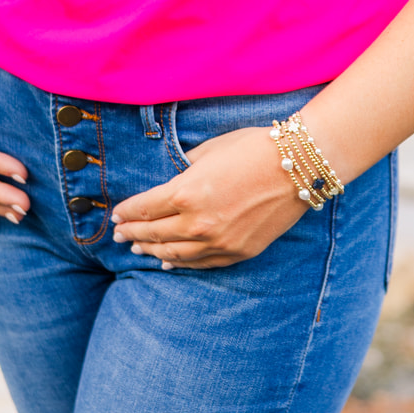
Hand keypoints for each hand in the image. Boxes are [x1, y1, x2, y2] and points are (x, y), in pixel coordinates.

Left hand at [110, 126, 305, 268]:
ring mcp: (219, 242)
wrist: (298, 167)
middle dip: (132, 234)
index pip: (144, 209)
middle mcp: (198, 223)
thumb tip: (172, 181)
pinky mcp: (237, 252)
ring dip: (152, 251)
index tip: (116, 214)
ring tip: (137, 249)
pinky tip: (168, 262)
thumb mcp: (210, 150)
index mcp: (186, 193)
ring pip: (174, 254)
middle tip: (118, 234)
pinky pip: (201, 263)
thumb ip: (185, 171)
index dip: (127, 213)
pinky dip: (180, 263)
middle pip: (154, 234)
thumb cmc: (252, 148)